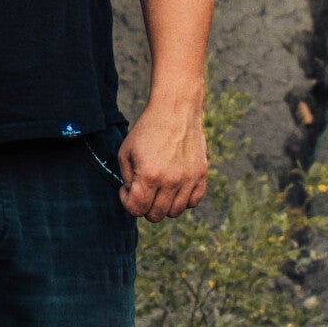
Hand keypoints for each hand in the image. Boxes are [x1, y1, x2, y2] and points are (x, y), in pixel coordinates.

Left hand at [118, 97, 208, 220]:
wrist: (175, 110)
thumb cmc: (147, 130)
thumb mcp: (126, 152)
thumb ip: (127, 179)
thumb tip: (133, 198)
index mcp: (149, 175)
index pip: (136, 210)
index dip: (127, 202)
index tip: (127, 189)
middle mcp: (171, 180)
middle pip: (156, 215)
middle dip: (145, 206)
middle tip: (143, 189)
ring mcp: (188, 179)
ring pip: (175, 212)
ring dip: (164, 205)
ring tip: (159, 189)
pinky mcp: (201, 175)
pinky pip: (193, 202)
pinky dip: (183, 200)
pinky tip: (175, 186)